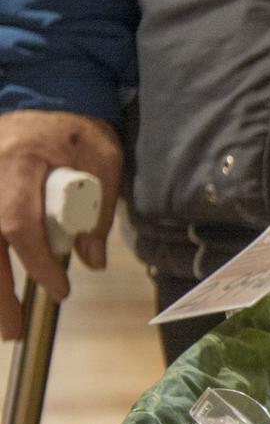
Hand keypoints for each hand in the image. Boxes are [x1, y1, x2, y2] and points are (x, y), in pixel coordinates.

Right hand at [0, 110, 121, 338]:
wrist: (48, 94)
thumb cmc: (78, 130)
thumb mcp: (105, 160)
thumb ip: (98, 211)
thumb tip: (90, 261)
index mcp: (21, 162)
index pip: (19, 222)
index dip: (35, 261)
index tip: (58, 289)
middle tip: (13, 330)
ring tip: (5, 325)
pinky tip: (2, 292)